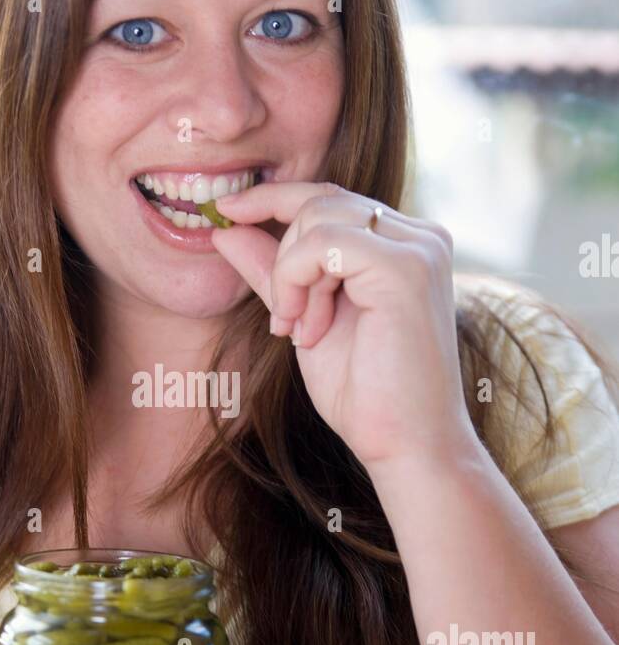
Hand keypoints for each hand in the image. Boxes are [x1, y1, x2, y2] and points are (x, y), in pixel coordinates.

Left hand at [210, 182, 477, 472]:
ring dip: (290, 277)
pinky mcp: (407, 267)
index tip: (224, 212)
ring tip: (303, 331)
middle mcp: (420, 237)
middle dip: (285, 260)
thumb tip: (224, 228)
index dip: (272, 197)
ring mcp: (418, 248)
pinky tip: (308, 329)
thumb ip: (272, 271)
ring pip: (317, 219)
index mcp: (404, 244)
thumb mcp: (303, 319)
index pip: (329, 198)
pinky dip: (297, 282)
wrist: (406, 446)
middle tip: (287, 323)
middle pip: (319, 202)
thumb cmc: (365, 394)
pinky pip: (322, 244)